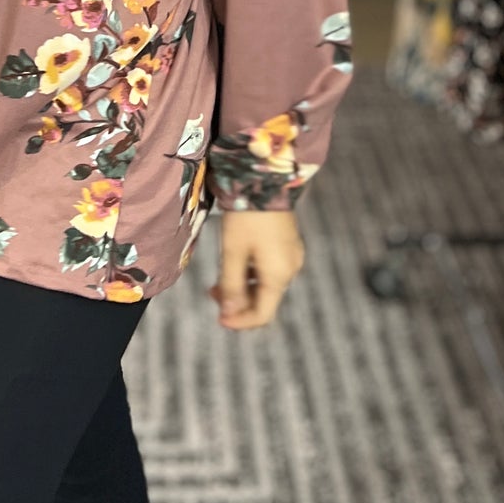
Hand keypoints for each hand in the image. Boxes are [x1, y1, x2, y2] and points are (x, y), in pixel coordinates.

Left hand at [207, 207, 304, 330]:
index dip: (240, 322)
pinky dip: (251, 274)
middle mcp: (290, 270)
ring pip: (266, 284)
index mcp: (279, 276)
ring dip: (242, 288)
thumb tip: (229, 314)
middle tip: (212, 294)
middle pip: (265, 300)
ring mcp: (291, 256)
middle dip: (238, 303)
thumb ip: (231, 286)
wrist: (266, 180)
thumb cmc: (247, 217)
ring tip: (218, 280)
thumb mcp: (233, 252)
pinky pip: (270, 269)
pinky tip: (235, 264)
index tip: (218, 320)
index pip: (262, 315)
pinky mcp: (288, 244)